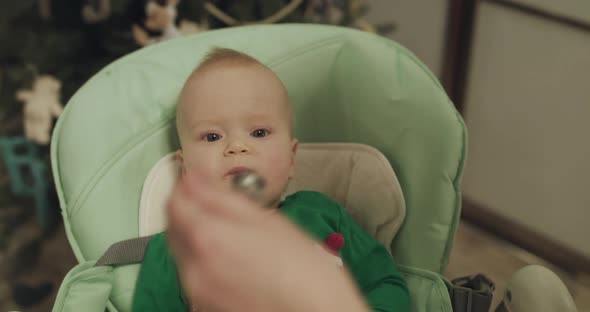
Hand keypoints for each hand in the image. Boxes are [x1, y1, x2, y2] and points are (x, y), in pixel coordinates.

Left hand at [166, 173, 368, 311]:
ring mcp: (198, 292)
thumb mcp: (268, 220)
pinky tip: (233, 261)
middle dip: (187, 211)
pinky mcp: (206, 307)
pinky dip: (205, 262)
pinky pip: (194, 276)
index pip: (174, 202)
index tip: (195, 181)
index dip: (183, 186)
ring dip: (196, 237)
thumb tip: (195, 179)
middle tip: (211, 204)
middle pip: (173, 228)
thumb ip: (222, 197)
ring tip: (229, 235)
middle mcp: (195, 268)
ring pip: (183, 253)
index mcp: (209, 238)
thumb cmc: (303, 271)